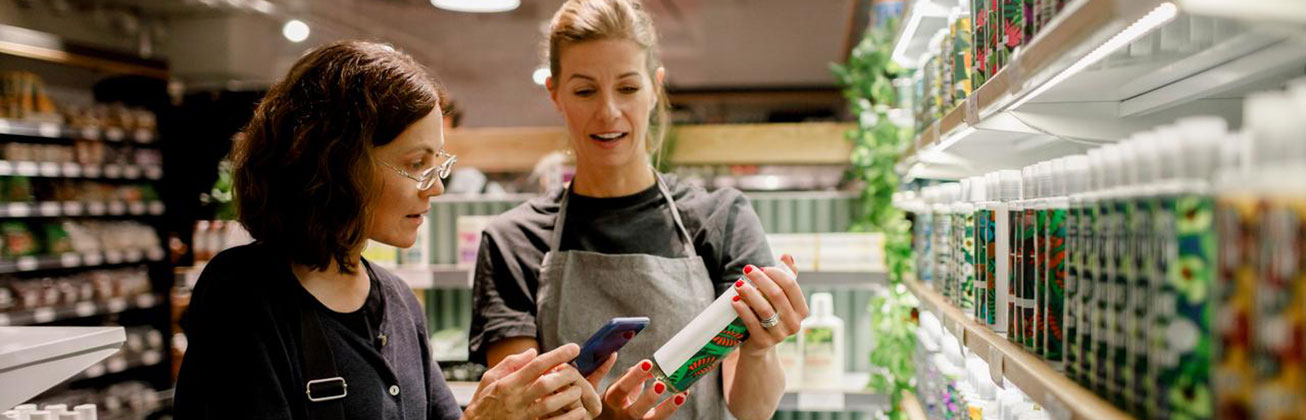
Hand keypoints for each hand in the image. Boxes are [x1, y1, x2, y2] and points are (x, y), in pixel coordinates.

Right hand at [463, 344, 601, 419]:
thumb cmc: (483, 403)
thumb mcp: (489, 379)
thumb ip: (511, 364)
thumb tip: (533, 352)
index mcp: (507, 384)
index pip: (536, 365)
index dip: (557, 355)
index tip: (574, 348)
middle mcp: (515, 399)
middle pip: (545, 384)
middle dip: (565, 375)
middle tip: (577, 371)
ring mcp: (522, 417)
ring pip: (550, 405)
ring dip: (568, 396)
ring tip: (578, 390)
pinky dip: (568, 418)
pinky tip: (578, 412)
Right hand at [595, 359, 687, 419]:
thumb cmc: (612, 402)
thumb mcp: (613, 388)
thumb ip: (628, 376)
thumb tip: (648, 364)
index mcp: (611, 400)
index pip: (621, 389)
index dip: (634, 376)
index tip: (648, 363)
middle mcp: (622, 416)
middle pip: (634, 411)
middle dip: (648, 399)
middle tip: (661, 384)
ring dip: (667, 408)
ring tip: (680, 395)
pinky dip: (670, 409)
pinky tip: (681, 397)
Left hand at [730, 254, 808, 356]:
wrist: (759, 345)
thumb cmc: (771, 315)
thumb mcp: (781, 299)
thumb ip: (787, 277)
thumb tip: (787, 256)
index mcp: (802, 311)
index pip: (791, 286)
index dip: (776, 274)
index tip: (762, 268)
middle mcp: (794, 324)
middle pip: (777, 295)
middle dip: (760, 279)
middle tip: (747, 270)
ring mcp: (779, 335)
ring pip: (765, 309)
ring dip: (750, 293)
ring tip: (738, 284)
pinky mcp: (763, 342)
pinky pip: (752, 323)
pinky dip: (743, 310)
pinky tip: (735, 300)